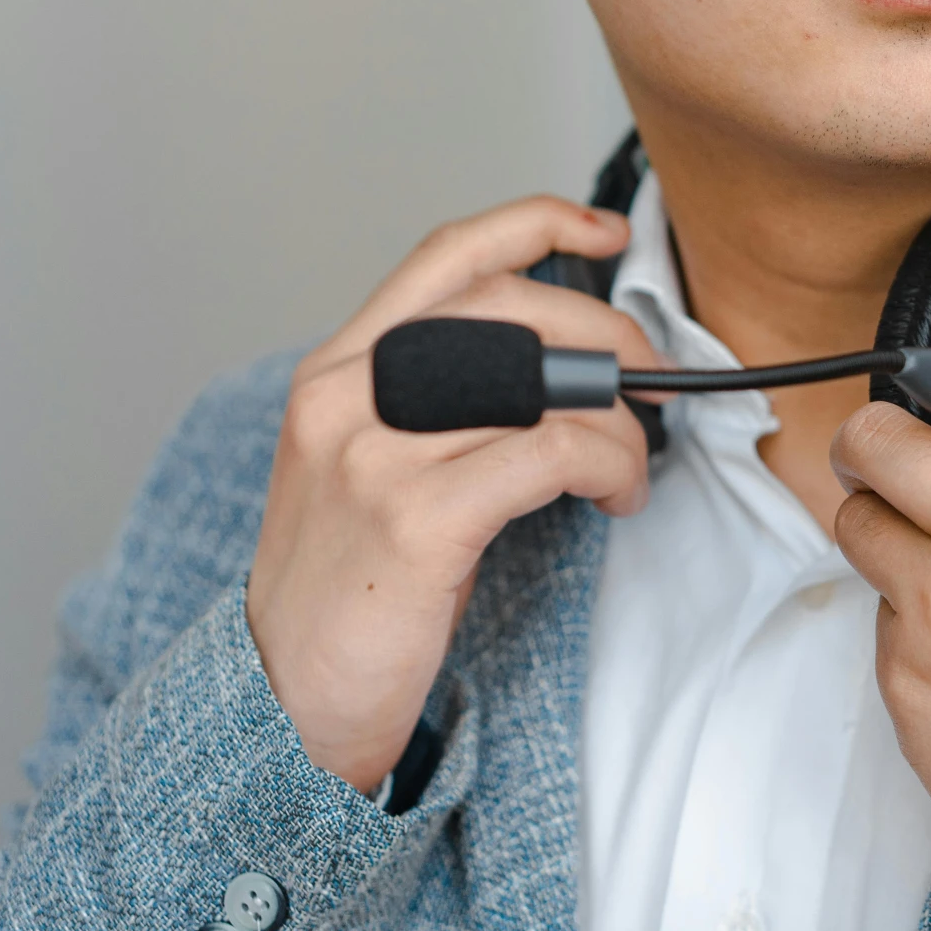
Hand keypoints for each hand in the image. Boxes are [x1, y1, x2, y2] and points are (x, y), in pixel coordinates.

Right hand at [245, 196, 658, 793]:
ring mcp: (374, 455)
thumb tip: (562, 364)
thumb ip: (437, 402)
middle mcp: (346, 396)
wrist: (280, 706)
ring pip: (540, 381)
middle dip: (606, 335)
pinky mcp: (414, 519)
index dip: (534, 224)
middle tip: (651, 383)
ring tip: (630, 462)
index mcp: (336, 371)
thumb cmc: (348, 593)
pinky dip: (608, 464)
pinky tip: (615, 497)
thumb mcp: (371, 468)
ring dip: (617, 417)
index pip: (444, 257)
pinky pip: (550, 452)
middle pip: (508, 308)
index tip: (605, 233)